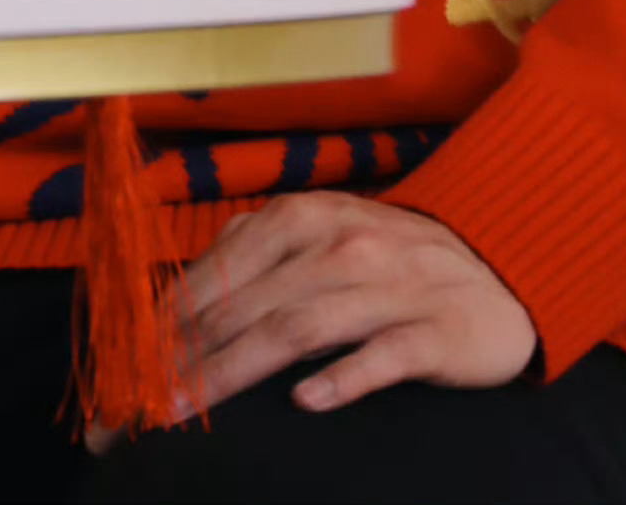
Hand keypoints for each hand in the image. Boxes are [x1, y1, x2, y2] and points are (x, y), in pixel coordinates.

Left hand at [176, 194, 536, 418]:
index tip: (127, 368)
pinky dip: (342, 376)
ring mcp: (389, 286)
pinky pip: (381, 354)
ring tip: (191, 409)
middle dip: (186, 360)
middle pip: (249, 306)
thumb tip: (180, 297)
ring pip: (298, 328)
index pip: (221, 270)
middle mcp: (342, 244)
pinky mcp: (434, 332)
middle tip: (142, 407)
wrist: (497, 272)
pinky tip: (307, 399)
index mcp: (306, 217)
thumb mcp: (324, 236)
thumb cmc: (392, 259)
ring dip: (236, 370)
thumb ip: (258, 256)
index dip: (169, 320)